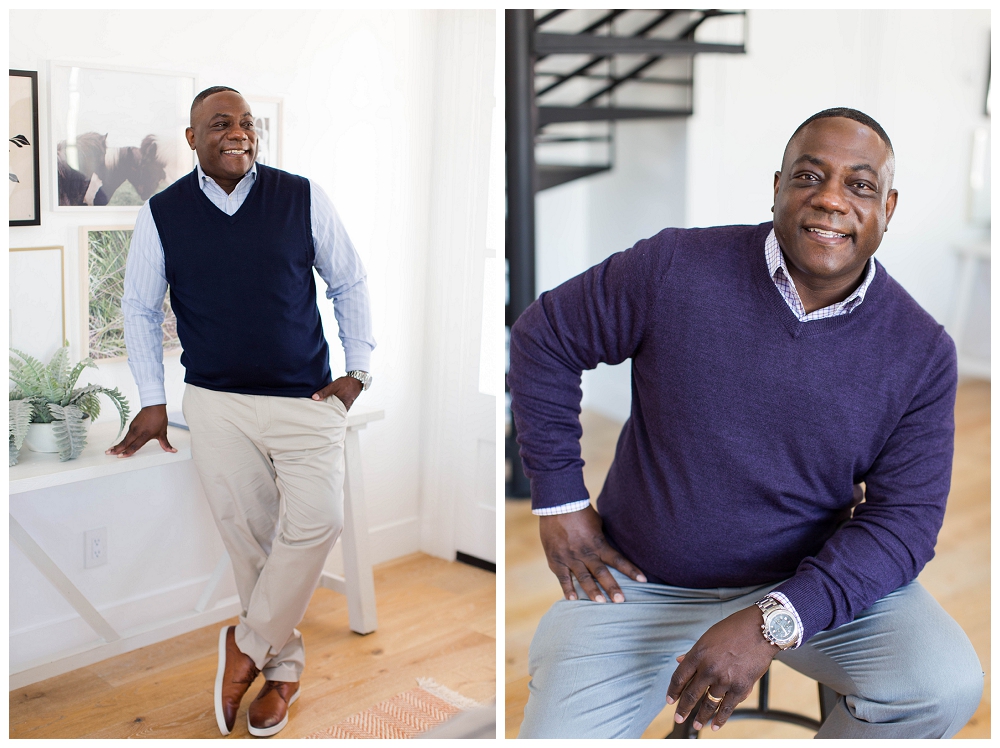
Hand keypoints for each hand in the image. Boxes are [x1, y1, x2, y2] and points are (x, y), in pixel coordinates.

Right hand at [105, 404, 175, 457]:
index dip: (128, 452)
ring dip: (118, 445)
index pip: (135, 446)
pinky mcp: (132, 424)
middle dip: (117, 449)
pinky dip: (123, 440)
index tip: (120, 456)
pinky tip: (119, 444)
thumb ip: (165, 443)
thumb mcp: (163, 432)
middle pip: (126, 442)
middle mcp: (137, 431)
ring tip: (110, 450)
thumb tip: (173, 451)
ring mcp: (133, 427)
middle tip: (108, 453)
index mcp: (145, 434)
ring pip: (125, 438)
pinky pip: (127, 434)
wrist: (154, 406)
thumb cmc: (159, 419)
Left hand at [312, 376, 362, 410]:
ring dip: (330, 410)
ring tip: (322, 409)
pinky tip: (329, 404)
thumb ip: (324, 392)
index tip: (317, 414)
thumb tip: (314, 398)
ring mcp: (346, 407)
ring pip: (336, 411)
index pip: (330, 414)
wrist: (356, 380)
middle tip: (318, 413)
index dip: (323, 414)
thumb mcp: (334, 386)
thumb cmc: (346, 383)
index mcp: (341, 405)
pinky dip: (334, 407)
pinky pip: (339, 408)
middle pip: (333, 413)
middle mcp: (345, 408)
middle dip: (326, 413)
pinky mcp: (346, 405)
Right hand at [539, 503, 646, 603]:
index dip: (631, 570)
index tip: (643, 580)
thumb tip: (612, 546)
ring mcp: (570, 557)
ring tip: (601, 603)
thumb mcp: (597, 523)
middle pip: (602, 572)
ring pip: (583, 577)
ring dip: (592, 591)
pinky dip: (568, 589)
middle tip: (621, 601)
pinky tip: (573, 600)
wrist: (557, 505)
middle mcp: (586, 553)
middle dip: (612, 587)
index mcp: (598, 543)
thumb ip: (602, 538)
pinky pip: (563, 577)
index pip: (618, 559)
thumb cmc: (579, 512)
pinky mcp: (556, 560)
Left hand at [666, 605, 777, 731]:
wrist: (761, 630)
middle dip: (683, 709)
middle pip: (691, 694)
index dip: (673, 691)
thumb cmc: (734, 629)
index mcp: (698, 654)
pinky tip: (714, 726)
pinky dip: (720, 719)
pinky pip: (727, 708)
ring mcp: (724, 680)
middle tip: (678, 718)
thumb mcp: (708, 637)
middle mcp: (708, 668)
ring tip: (695, 725)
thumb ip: (694, 652)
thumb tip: (680, 661)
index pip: (679, 677)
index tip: (670, 700)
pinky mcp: (740, 688)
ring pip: (708, 704)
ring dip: (700, 717)